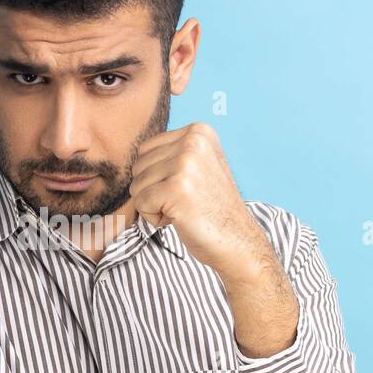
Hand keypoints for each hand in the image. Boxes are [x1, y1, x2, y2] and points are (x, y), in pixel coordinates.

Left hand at [129, 122, 275, 283]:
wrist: (237, 241)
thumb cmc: (212, 208)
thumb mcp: (199, 165)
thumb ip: (172, 152)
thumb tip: (135, 155)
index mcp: (198, 132)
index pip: (145, 150)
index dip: (157, 176)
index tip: (186, 187)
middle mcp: (193, 142)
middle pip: (138, 167)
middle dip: (154, 190)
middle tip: (186, 201)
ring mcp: (186, 164)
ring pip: (137, 185)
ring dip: (155, 205)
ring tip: (184, 209)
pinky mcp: (177, 189)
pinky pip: (141, 203)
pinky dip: (154, 218)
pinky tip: (180, 219)